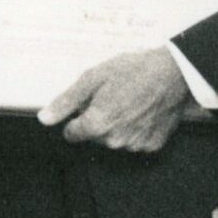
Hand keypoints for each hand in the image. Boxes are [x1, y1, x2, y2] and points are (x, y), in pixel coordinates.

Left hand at [41, 46, 188, 152]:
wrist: (173, 74)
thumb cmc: (132, 71)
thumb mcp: (93, 78)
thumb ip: (66, 102)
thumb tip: (45, 118)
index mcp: (97, 125)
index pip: (71, 134)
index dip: (76, 118)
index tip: (86, 105)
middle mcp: (115, 140)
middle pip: (93, 136)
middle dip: (96, 120)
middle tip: (110, 97)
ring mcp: (135, 145)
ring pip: (113, 139)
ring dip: (116, 125)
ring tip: (128, 102)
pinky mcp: (152, 145)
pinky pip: (134, 141)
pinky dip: (135, 129)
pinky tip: (141, 111)